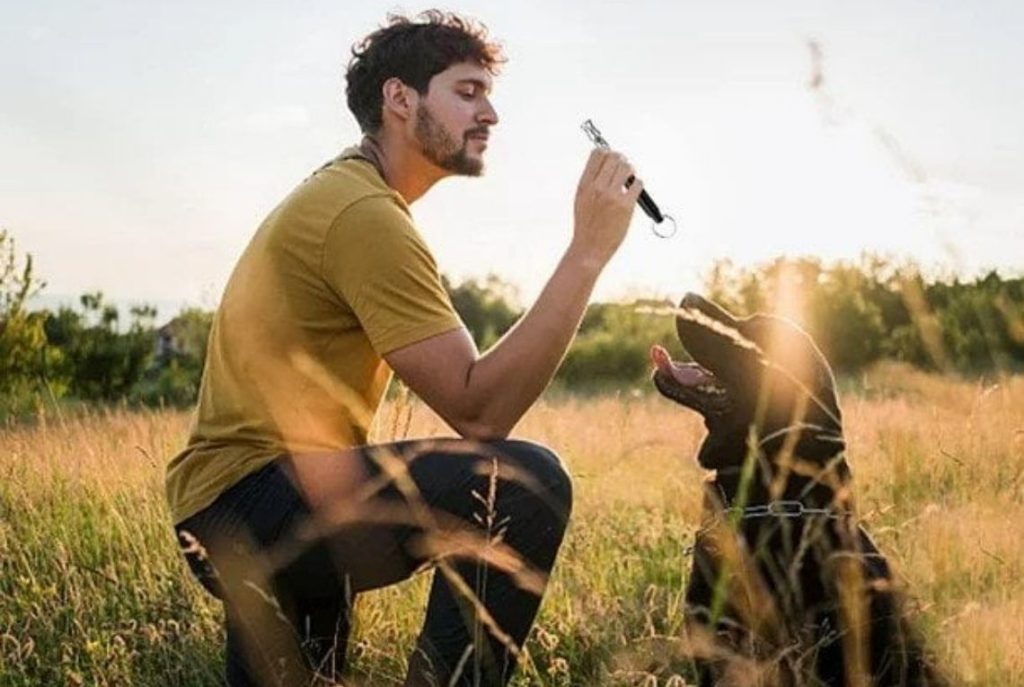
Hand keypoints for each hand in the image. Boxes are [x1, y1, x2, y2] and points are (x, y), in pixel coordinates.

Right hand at [571, 148, 644, 268]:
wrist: (589, 248)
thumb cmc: (586, 225)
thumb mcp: (581, 199)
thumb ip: (591, 181)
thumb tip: (605, 162)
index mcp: (585, 184)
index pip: (598, 154)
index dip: (607, 152)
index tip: (611, 158)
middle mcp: (597, 188)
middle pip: (614, 157)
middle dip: (621, 160)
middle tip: (623, 168)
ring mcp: (612, 196)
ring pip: (627, 168)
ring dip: (630, 171)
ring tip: (629, 179)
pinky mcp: (625, 206)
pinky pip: (637, 184)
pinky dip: (637, 184)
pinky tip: (633, 191)